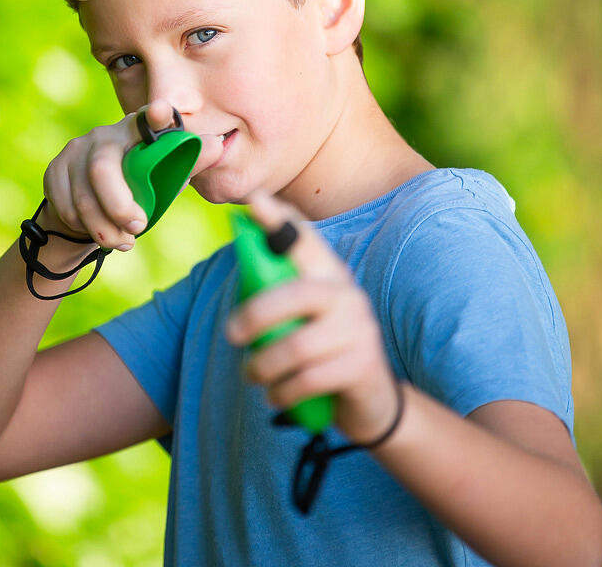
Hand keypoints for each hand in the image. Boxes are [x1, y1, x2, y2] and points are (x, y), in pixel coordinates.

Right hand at [41, 99, 223, 249]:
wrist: (90, 208)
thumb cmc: (140, 188)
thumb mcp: (167, 177)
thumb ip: (189, 163)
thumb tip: (218, 145)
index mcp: (138, 132)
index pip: (148, 118)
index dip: (155, 114)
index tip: (161, 111)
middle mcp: (105, 135)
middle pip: (103, 168)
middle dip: (119, 205)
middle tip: (138, 229)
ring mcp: (76, 150)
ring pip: (84, 196)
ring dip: (104, 227)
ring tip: (124, 243)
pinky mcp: (55, 169)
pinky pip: (66, 205)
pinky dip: (84, 226)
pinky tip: (100, 233)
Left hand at [224, 189, 400, 444]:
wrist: (370, 401)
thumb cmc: (320, 350)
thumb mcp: (301, 316)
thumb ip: (276, 290)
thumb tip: (240, 256)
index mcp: (328, 275)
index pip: (304, 239)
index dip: (279, 220)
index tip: (253, 201)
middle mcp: (348, 295)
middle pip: (296, 294)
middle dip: (256, 315)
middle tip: (231, 334)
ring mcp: (359, 330)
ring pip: (297, 346)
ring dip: (264, 366)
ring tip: (251, 375)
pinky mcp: (362, 366)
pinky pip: (309, 379)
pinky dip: (282, 392)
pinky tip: (275, 395)